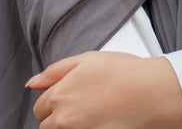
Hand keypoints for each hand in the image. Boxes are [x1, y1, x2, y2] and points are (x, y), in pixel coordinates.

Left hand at [27, 50, 181, 128]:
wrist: (150, 93)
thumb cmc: (122, 72)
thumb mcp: (85, 59)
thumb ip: (54, 72)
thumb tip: (32, 83)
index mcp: (59, 96)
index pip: (40, 107)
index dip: (52, 99)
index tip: (68, 95)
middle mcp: (64, 120)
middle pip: (46, 126)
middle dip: (57, 116)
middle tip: (81, 104)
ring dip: (68, 125)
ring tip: (90, 112)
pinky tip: (98, 120)